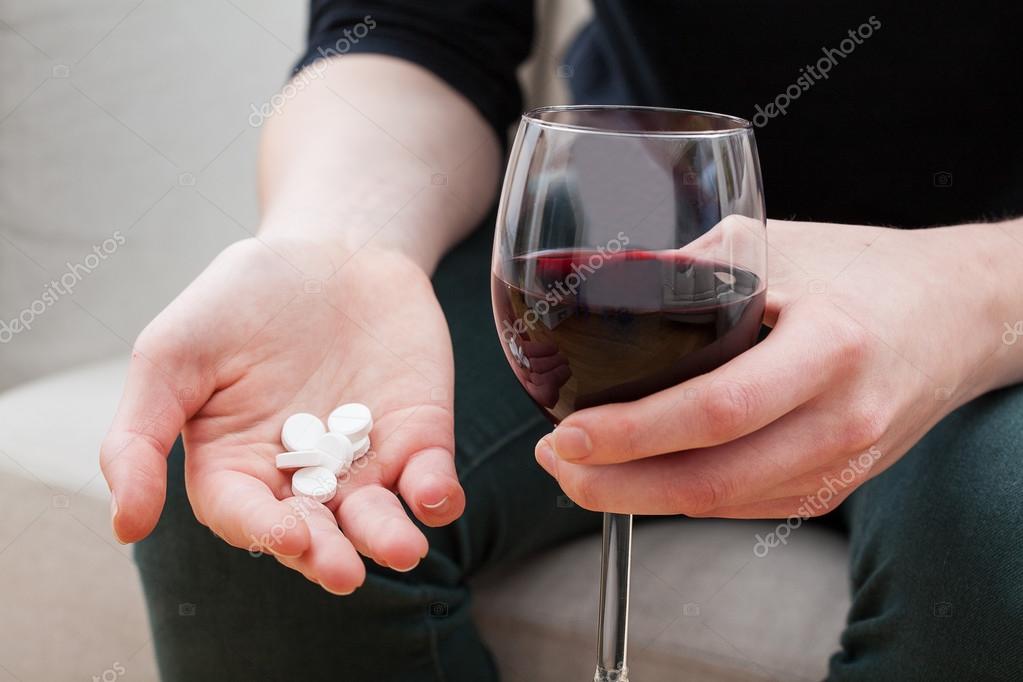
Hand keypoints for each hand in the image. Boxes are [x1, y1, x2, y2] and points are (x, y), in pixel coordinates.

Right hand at [100, 237, 463, 593]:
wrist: (330, 248)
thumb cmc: (241, 300)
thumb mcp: (172, 353)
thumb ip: (140, 435)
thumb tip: (125, 526)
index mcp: (237, 465)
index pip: (245, 514)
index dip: (263, 530)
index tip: (285, 536)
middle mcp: (302, 477)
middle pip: (315, 531)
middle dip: (329, 554)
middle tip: (344, 572)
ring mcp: (364, 460)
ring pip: (376, 516)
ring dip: (389, 537)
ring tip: (402, 549)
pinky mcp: (418, 435)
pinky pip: (429, 476)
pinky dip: (435, 492)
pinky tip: (435, 495)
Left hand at [535, 219, 1005, 516]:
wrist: (956, 316)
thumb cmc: (862, 271)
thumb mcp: (775, 246)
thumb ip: (692, 269)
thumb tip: (600, 289)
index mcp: (828, 349)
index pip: (715, 410)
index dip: (632, 433)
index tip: (567, 434)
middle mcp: (841, 421)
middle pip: (711, 481)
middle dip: (616, 484)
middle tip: (556, 462)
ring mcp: (843, 465)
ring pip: (723, 505)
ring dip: (640, 498)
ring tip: (580, 472)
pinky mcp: (837, 486)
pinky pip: (747, 505)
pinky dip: (684, 498)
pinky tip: (640, 477)